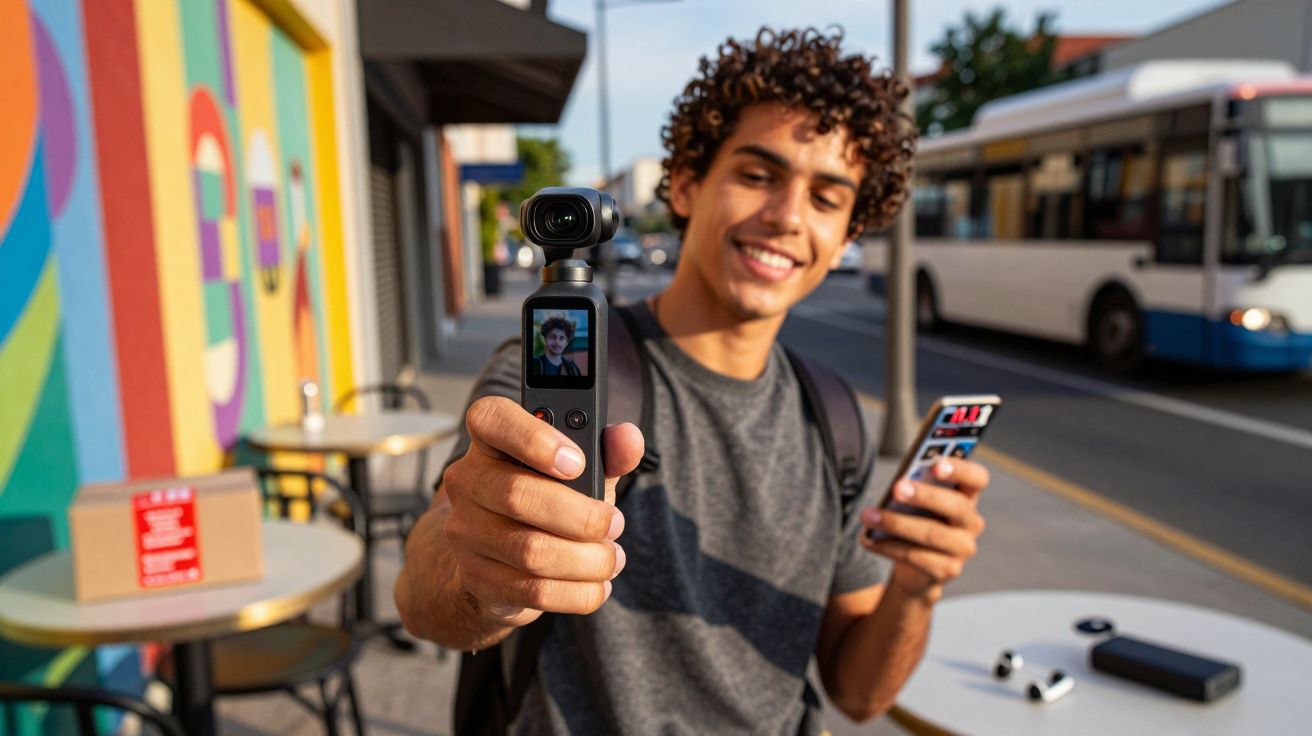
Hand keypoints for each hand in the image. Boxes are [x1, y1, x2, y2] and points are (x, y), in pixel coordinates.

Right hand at [441, 396, 644, 627]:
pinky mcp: (476, 579)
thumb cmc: (548, 500)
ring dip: (587, 560)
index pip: (491, 418)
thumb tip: (629, 438)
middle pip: (518, 495)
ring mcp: (465, 533)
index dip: (533, 437)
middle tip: (614, 523)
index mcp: (491, 441)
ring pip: (531, 551)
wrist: (502, 561)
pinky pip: (533, 591)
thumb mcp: (580, 472)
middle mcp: (467, 481)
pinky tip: (597, 584)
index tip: (577, 462)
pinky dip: (578, 592)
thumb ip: (607, 453)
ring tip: (611, 558)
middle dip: (582, 516)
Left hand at [859, 458, 988, 602]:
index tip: (937, 465)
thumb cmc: (916, 520)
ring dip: (896, 523)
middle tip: (897, 488)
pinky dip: (887, 546)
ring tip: (868, 515)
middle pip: (955, 507)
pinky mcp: (947, 570)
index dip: (962, 470)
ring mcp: (963, 549)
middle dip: (925, 496)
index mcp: (968, 496)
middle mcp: (972, 522)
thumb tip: (898, 484)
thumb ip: (915, 488)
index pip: (978, 478)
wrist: (916, 568)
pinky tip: (867, 539)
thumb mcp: (917, 503)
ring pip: (932, 534)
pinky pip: (916, 556)